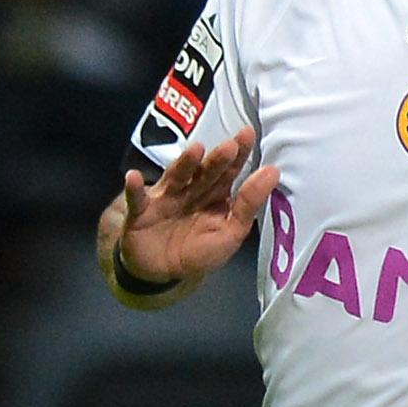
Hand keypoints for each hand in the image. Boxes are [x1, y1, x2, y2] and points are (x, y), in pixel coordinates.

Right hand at [103, 126, 273, 287]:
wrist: (160, 272)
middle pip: (205, 172)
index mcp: (214, 195)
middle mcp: (191, 191)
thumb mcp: (230, 234)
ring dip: (184, 165)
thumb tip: (273, 172)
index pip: (228, 172)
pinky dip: (134, 189)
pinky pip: (137, 199)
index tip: (248, 134)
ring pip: (176, 179)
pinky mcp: (141, 211)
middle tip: (231, 146)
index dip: (238, 155)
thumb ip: (249, 205)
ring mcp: (165, 198)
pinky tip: (134, 177)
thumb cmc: (198, 251)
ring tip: (196, 151)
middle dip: (217, 160)